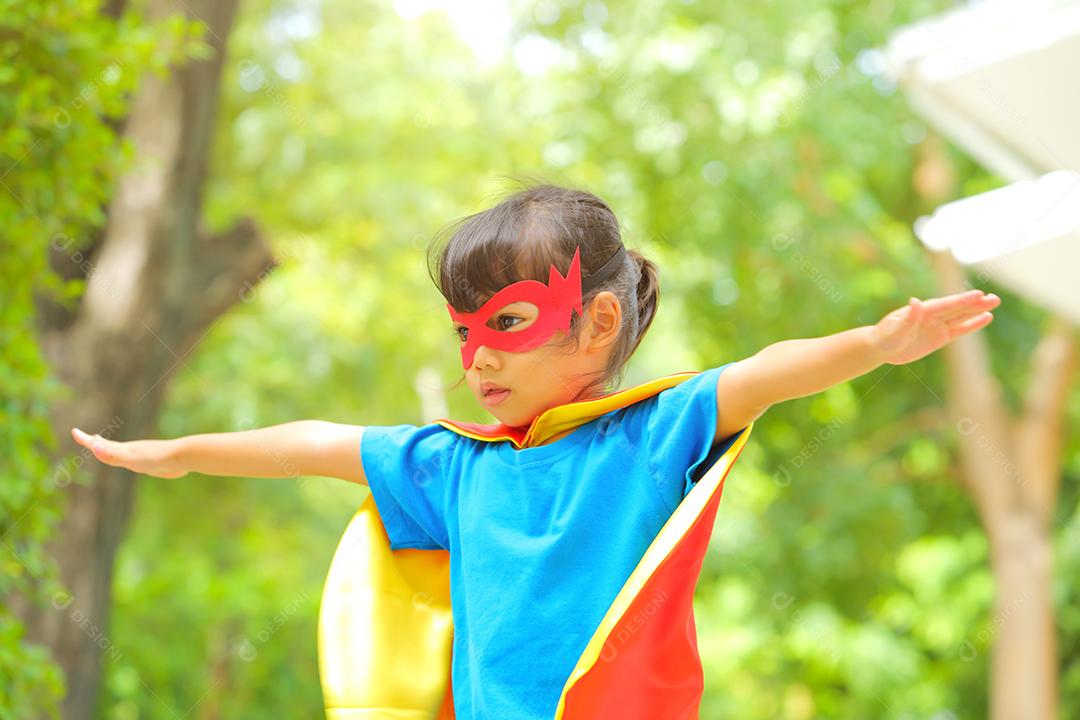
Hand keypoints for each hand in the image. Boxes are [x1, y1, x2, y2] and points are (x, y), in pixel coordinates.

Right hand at [71, 427, 187, 478]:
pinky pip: (135, 459)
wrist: (183, 456)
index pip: (101, 445)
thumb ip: (113, 455)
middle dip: (96, 443)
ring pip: (123, 451)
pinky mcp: (153, 462)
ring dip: (112, 449)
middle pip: (110, 446)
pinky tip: (133, 459)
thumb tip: (95, 447)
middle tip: (87, 438)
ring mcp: (142, 455)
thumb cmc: (157, 458)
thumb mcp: (131, 458)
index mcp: (124, 450)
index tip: (74, 431)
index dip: (87, 440)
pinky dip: (128, 457)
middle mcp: (131, 450)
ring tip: (105, 446)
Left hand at [870, 289, 1000, 364]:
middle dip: (975, 303)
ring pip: (961, 316)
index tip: (977, 295)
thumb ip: (907, 318)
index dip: (961, 301)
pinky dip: (972, 324)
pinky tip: (986, 317)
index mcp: (922, 311)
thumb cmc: (884, 337)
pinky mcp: (940, 336)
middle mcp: (932, 315)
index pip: (945, 305)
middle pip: (957, 308)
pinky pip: (959, 330)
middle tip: (994, 298)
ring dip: (977, 310)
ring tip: (995, 302)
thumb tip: (915, 301)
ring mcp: (937, 325)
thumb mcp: (895, 330)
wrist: (880, 347)